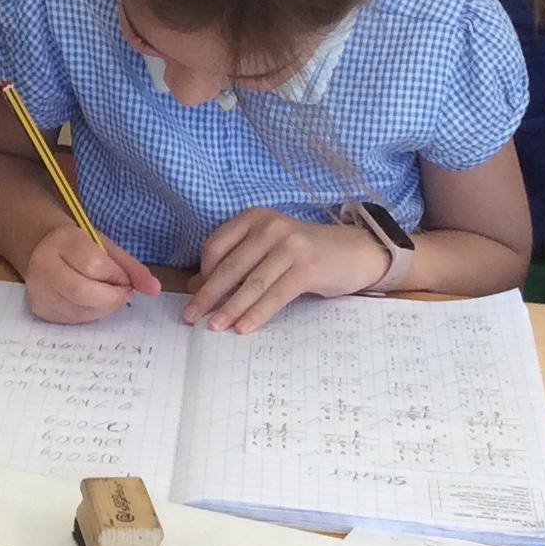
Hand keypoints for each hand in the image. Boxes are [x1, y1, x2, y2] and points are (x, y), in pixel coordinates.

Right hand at [25, 222, 160, 324]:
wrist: (41, 248)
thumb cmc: (80, 247)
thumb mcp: (106, 248)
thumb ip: (131, 267)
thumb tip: (155, 289)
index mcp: (62, 241)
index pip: (93, 265)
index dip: (116, 276)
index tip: (124, 277)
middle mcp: (44, 266)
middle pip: (83, 292)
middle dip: (112, 298)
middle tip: (123, 293)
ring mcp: (38, 290)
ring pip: (79, 311)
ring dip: (103, 308)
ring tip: (107, 295)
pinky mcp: (39, 308)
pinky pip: (72, 320)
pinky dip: (91, 314)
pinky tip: (91, 302)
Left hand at [185, 207, 387, 334]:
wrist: (354, 252)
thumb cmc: (304, 253)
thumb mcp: (266, 249)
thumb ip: (235, 262)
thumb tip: (196, 285)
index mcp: (254, 218)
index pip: (216, 246)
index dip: (203, 273)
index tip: (196, 295)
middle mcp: (270, 226)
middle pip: (230, 266)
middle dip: (208, 295)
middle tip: (190, 317)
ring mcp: (290, 245)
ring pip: (251, 283)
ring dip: (229, 308)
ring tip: (214, 326)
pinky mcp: (306, 267)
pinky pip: (274, 295)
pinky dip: (257, 313)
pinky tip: (243, 328)